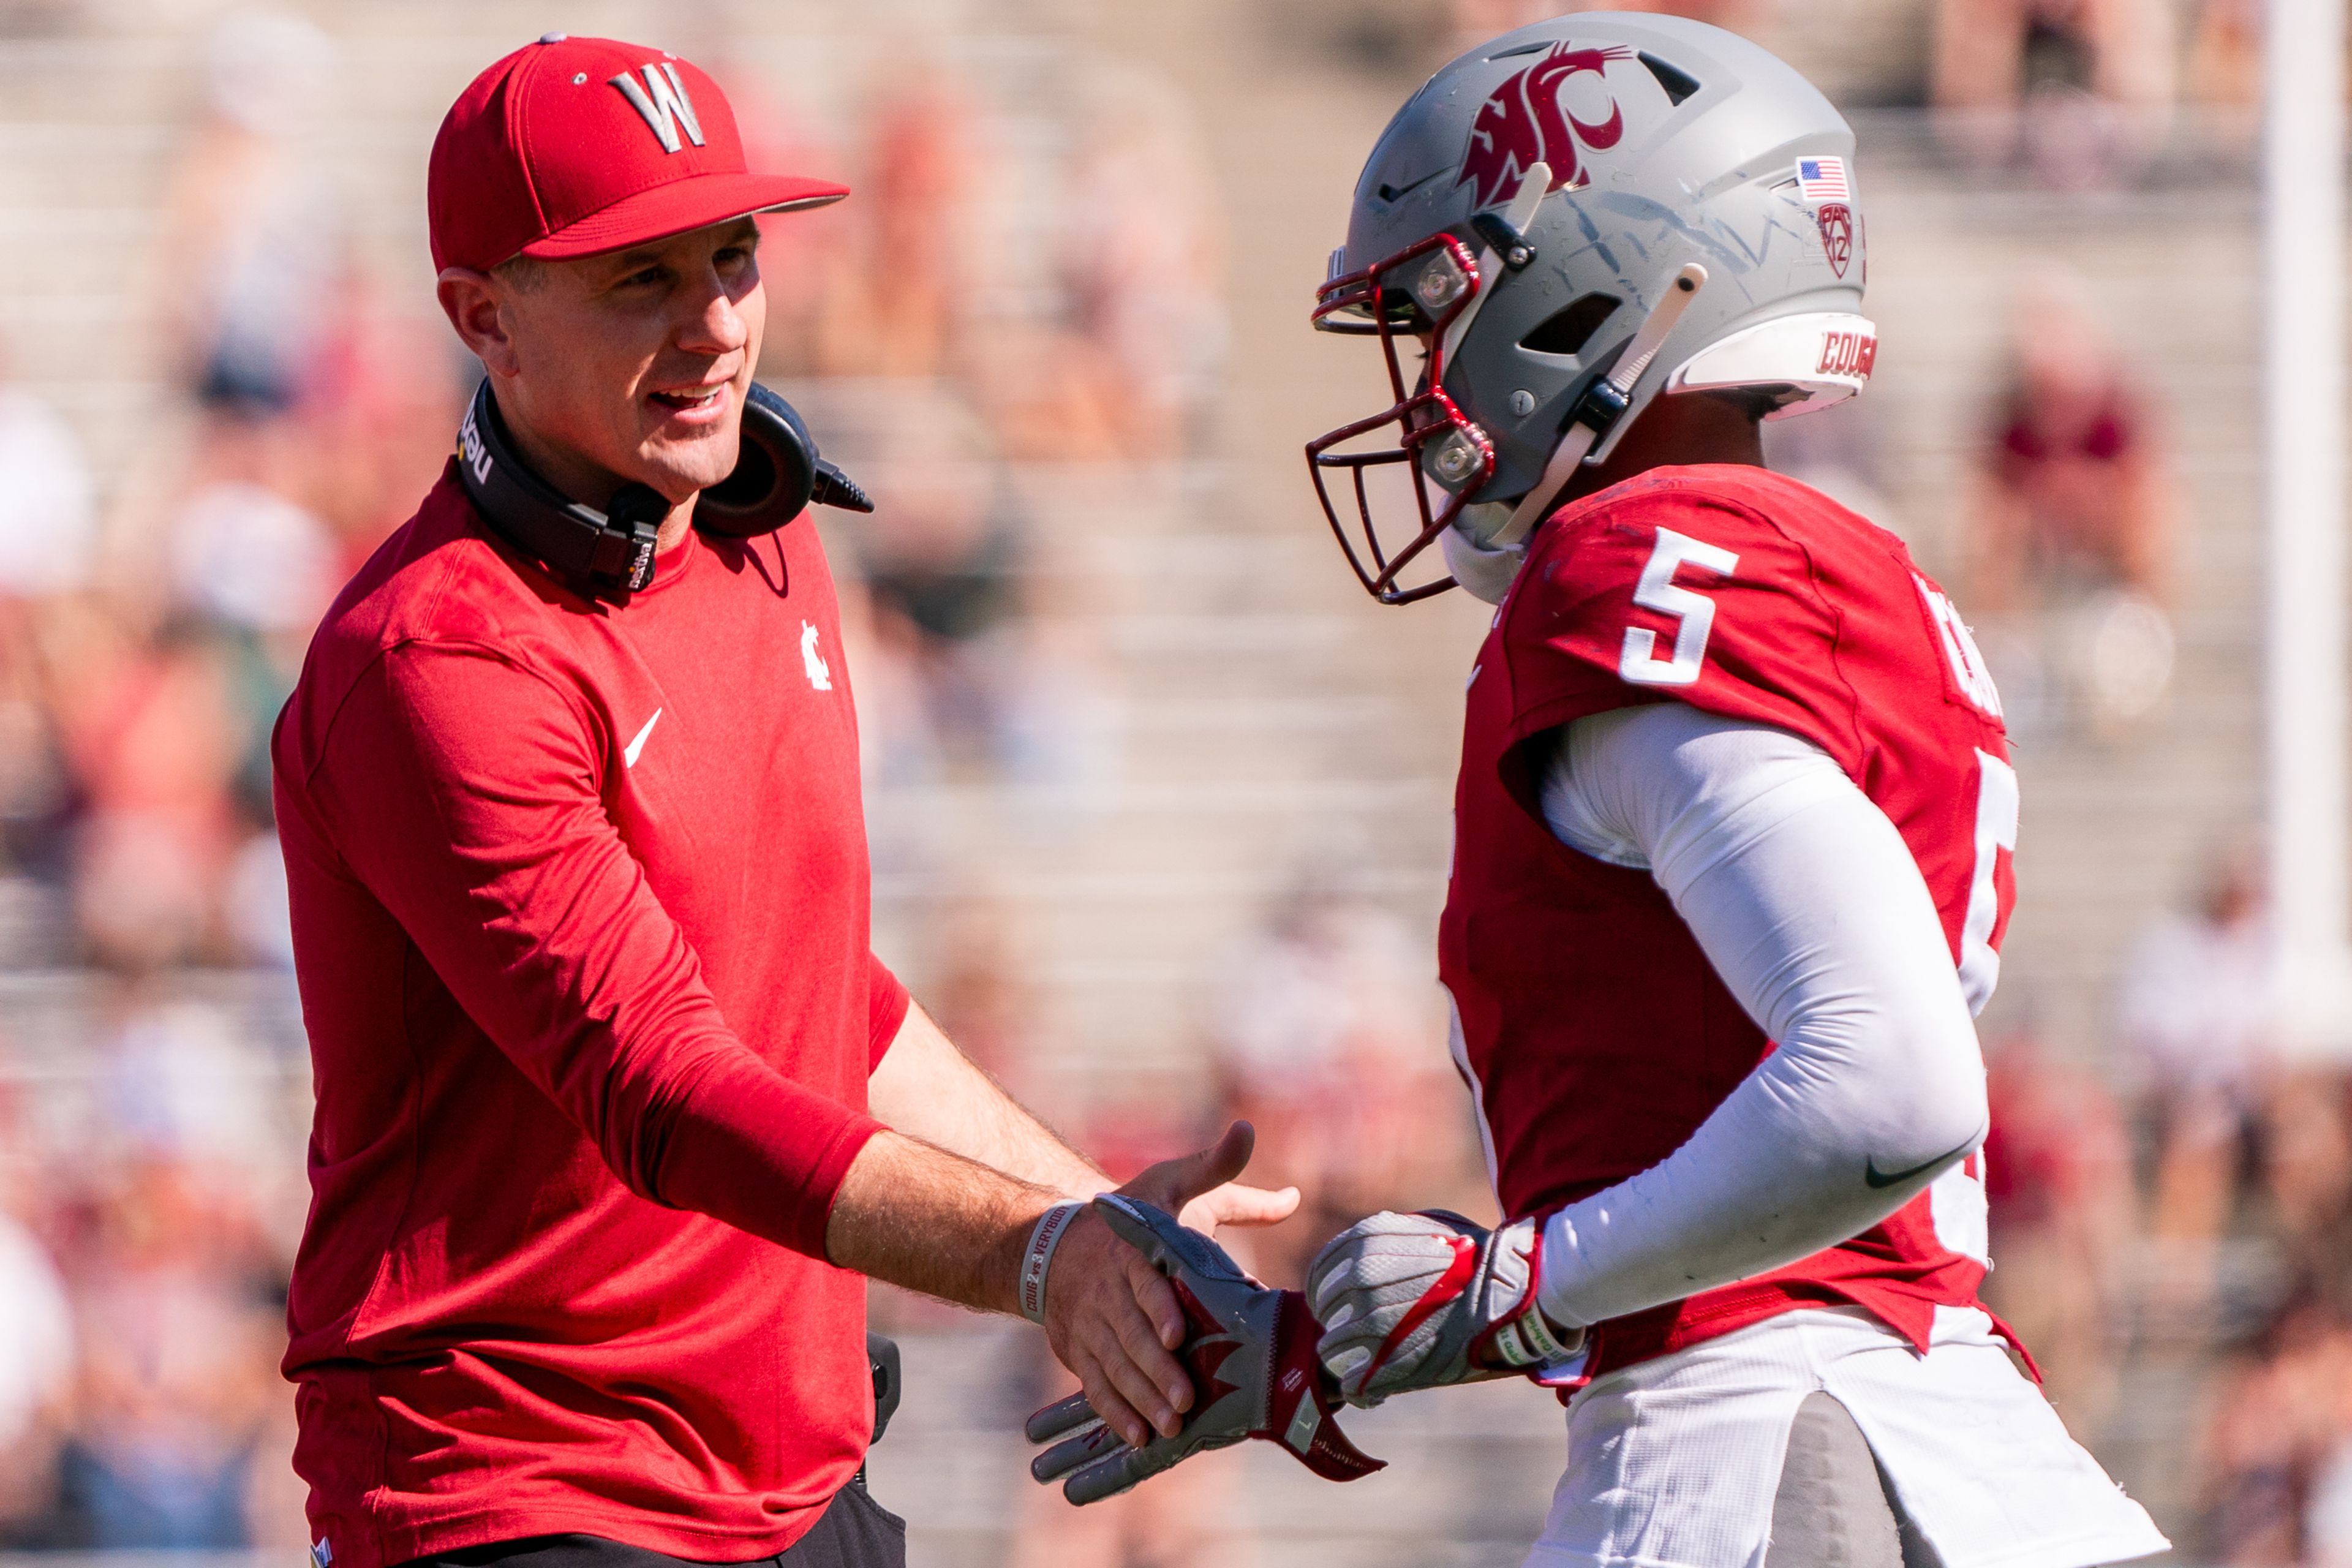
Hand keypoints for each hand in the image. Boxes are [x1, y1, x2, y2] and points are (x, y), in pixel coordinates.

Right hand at [1037, 1122, 1280, 1450]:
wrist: (1058, 1244)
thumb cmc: (1134, 1214)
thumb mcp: (1171, 1183)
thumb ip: (1215, 1166)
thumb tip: (1248, 1131)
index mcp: (1133, 1251)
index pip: (1144, 1282)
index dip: (1158, 1307)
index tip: (1179, 1331)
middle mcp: (1107, 1292)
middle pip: (1131, 1334)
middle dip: (1156, 1368)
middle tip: (1185, 1398)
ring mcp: (1090, 1325)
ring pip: (1114, 1365)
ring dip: (1140, 1397)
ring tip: (1170, 1425)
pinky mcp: (1079, 1351)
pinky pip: (1095, 1385)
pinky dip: (1114, 1412)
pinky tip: (1138, 1437)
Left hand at [1306, 1209, 1585, 1406]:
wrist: (1509, 1293)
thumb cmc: (1475, 1258)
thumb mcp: (1426, 1226)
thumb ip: (1387, 1235)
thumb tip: (1365, 1247)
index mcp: (1364, 1244)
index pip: (1320, 1274)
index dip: (1328, 1291)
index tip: (1342, 1302)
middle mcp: (1359, 1281)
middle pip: (1323, 1311)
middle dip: (1338, 1322)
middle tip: (1364, 1332)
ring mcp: (1369, 1325)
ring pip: (1331, 1350)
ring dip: (1348, 1357)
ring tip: (1371, 1361)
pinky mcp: (1384, 1365)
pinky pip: (1351, 1385)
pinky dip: (1361, 1390)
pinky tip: (1379, 1387)